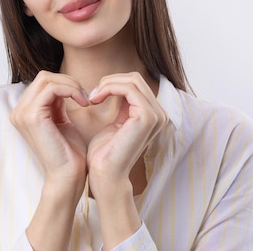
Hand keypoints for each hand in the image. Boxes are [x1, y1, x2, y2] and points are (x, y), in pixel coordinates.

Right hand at [10, 71, 89, 187]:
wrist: (68, 177)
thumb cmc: (69, 153)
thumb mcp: (61, 120)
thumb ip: (57, 102)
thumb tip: (62, 83)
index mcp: (24, 112)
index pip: (43, 82)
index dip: (66, 84)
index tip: (84, 97)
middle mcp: (18, 111)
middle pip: (44, 77)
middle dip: (69, 82)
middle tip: (86, 97)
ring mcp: (22, 113)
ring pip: (47, 79)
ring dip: (71, 85)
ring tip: (85, 100)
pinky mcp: (32, 116)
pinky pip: (52, 88)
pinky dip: (71, 91)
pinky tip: (83, 104)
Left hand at [86, 72, 168, 190]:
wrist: (105, 175)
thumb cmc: (106, 152)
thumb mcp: (117, 121)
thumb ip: (122, 104)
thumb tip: (116, 84)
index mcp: (154, 115)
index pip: (136, 83)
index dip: (113, 83)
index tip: (94, 96)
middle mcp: (160, 114)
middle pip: (135, 78)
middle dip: (110, 81)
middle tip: (92, 95)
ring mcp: (156, 115)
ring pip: (132, 80)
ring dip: (107, 84)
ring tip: (93, 97)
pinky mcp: (147, 117)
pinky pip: (128, 88)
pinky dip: (109, 88)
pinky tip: (95, 100)